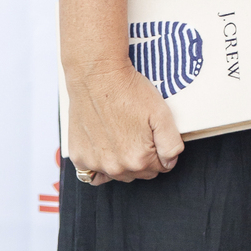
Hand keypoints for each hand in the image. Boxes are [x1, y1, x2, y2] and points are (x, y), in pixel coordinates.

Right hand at [65, 57, 183, 185]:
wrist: (97, 77)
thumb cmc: (129, 92)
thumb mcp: (162, 114)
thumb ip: (171, 145)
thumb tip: (170, 162)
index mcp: (138, 160)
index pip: (159, 168)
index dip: (160, 151)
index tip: (152, 134)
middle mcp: (115, 168)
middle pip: (138, 173)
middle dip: (141, 158)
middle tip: (137, 131)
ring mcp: (94, 163)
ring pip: (116, 173)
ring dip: (121, 161)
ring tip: (120, 135)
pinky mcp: (78, 156)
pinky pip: (92, 171)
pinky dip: (99, 162)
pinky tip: (103, 142)